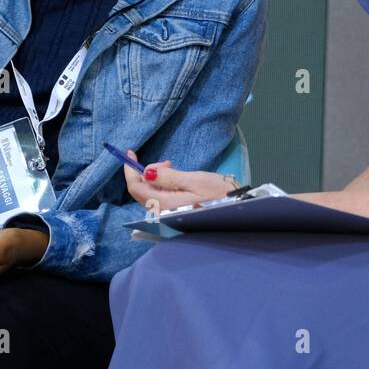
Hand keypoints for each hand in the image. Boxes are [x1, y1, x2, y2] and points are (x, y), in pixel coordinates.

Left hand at [121, 149, 236, 216]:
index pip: (135, 187)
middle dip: (146, 172)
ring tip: (172, 167)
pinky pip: (160, 198)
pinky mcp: (175, 213)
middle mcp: (163, 212)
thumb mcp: (195, 180)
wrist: (238, 210)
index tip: (130, 153)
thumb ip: (168, 177)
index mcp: (165, 204)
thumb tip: (147, 172)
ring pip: (150, 194)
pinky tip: (175, 179)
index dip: (130, 170)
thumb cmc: (220, 195)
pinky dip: (162, 185)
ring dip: (155, 178)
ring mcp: (168, 214)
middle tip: (167, 161)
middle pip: (141, 191)